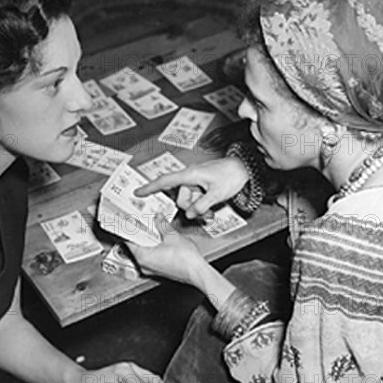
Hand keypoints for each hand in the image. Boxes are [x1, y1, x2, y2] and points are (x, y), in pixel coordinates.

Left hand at [126, 215, 208, 286]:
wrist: (198, 272)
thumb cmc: (185, 260)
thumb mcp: (172, 235)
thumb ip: (162, 225)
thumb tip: (158, 218)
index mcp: (143, 257)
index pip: (128, 242)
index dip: (128, 231)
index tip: (128, 223)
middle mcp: (145, 265)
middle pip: (136, 247)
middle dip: (140, 234)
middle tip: (142, 223)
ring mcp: (153, 269)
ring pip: (145, 252)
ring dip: (148, 242)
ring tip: (154, 230)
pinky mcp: (161, 271)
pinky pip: (153, 258)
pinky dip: (155, 249)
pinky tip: (161, 241)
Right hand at [134, 157, 248, 218]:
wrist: (244, 169)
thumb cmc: (231, 175)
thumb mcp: (216, 194)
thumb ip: (201, 205)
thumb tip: (189, 213)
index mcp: (190, 175)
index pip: (165, 181)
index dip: (150, 187)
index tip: (137, 192)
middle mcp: (190, 177)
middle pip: (179, 197)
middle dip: (190, 207)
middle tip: (204, 211)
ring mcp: (196, 181)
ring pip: (188, 200)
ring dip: (197, 208)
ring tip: (211, 210)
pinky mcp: (201, 185)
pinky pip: (195, 198)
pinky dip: (201, 205)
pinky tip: (211, 208)